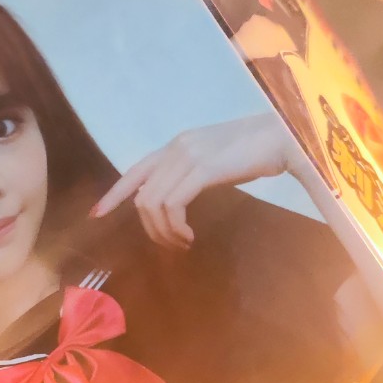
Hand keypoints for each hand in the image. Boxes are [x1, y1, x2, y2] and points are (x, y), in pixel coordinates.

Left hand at [91, 114, 293, 248]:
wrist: (285, 136)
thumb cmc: (258, 152)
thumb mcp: (216, 163)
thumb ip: (193, 176)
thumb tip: (175, 201)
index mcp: (177, 146)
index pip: (134, 170)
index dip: (113, 194)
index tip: (97, 214)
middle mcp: (176, 148)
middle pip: (141, 196)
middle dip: (150, 228)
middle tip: (172, 246)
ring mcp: (187, 156)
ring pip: (153, 203)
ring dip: (164, 232)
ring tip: (182, 243)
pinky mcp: (202, 168)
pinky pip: (172, 205)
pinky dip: (175, 227)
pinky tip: (189, 236)